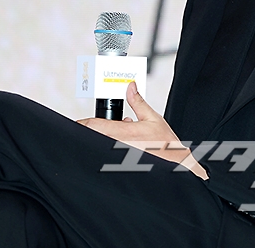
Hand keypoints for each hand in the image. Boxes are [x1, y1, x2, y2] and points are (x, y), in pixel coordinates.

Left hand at [77, 82, 207, 179]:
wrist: (175, 164)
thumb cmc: (166, 144)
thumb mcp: (153, 118)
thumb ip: (138, 101)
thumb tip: (130, 87)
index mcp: (124, 132)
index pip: (94, 126)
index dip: (82, 123)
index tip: (78, 122)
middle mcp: (118, 146)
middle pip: (93, 138)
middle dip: (91, 132)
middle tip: (90, 129)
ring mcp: (118, 158)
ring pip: (100, 147)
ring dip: (100, 142)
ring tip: (114, 138)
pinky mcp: (121, 166)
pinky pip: (108, 158)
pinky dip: (108, 152)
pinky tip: (119, 148)